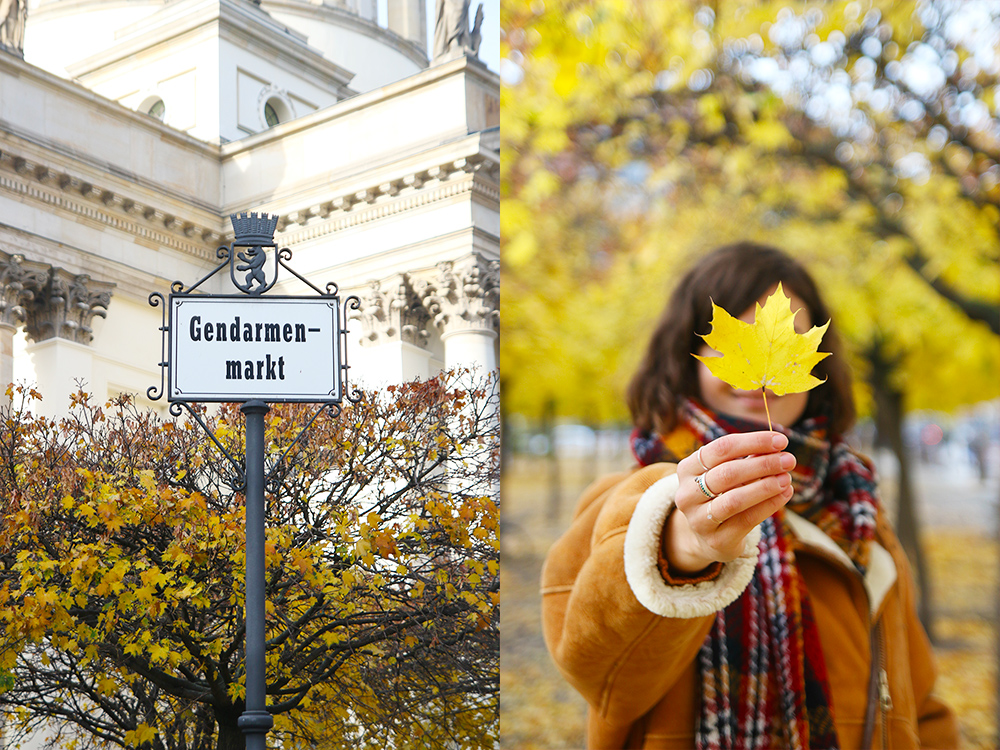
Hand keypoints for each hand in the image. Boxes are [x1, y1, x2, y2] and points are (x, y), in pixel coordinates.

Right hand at [666, 431, 795, 573]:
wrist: (707, 536)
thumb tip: (776, 445)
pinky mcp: (716, 540)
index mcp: (687, 469)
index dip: (752, 442)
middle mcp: (687, 494)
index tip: (780, 440)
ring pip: (735, 499)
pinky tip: (785, 494)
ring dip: (766, 486)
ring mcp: (698, 519)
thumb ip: (748, 458)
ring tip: (787, 478)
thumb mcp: (726, 473)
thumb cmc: (721, 495)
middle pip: (727, 473)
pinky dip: (769, 505)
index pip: (720, 449)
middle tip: (788, 460)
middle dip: (763, 464)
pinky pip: (747, 520)